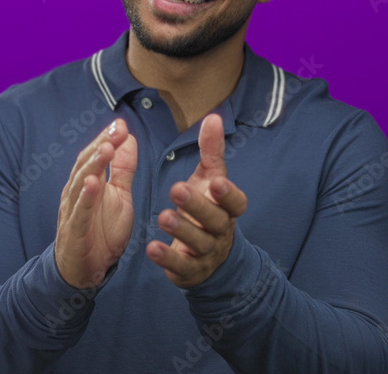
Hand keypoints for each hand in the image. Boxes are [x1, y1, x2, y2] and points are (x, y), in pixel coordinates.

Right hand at [55, 119, 137, 288]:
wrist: (85, 270)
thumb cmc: (101, 231)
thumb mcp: (119, 196)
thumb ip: (123, 168)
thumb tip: (128, 138)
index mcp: (88, 182)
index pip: (95, 155)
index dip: (107, 139)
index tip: (121, 124)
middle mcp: (77, 192)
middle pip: (86, 164)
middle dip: (101, 145)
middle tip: (116, 131)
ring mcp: (73, 211)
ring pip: (81, 183)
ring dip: (93, 165)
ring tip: (106, 148)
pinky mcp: (75, 231)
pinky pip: (80, 212)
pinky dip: (86, 197)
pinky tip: (93, 183)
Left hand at [147, 114, 247, 286]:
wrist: (210, 258)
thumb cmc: (208, 208)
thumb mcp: (210, 179)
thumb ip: (211, 152)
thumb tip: (213, 117)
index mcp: (228, 209)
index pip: (236, 203)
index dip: (229, 194)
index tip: (216, 181)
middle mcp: (221, 231)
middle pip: (215, 220)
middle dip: (197, 206)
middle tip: (176, 189)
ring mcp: (207, 253)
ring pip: (198, 242)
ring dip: (181, 230)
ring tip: (163, 216)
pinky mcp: (190, 271)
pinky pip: (181, 266)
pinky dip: (167, 258)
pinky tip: (151, 249)